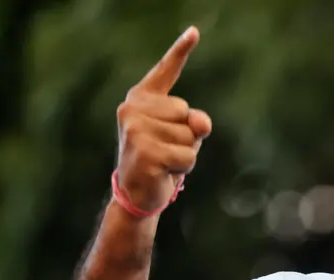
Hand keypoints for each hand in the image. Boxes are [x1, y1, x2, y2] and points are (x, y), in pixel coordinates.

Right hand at [115, 26, 211, 213]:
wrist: (137, 193)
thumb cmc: (161, 158)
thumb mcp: (183, 135)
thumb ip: (195, 122)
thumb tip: (201, 123)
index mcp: (141, 98)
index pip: (165, 71)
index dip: (180, 50)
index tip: (195, 32)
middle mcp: (132, 109)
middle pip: (188, 113)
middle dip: (187, 136)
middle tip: (165, 149)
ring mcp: (136, 130)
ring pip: (190, 137)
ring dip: (186, 154)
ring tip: (164, 160)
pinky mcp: (144, 152)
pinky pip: (187, 155)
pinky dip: (183, 167)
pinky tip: (164, 171)